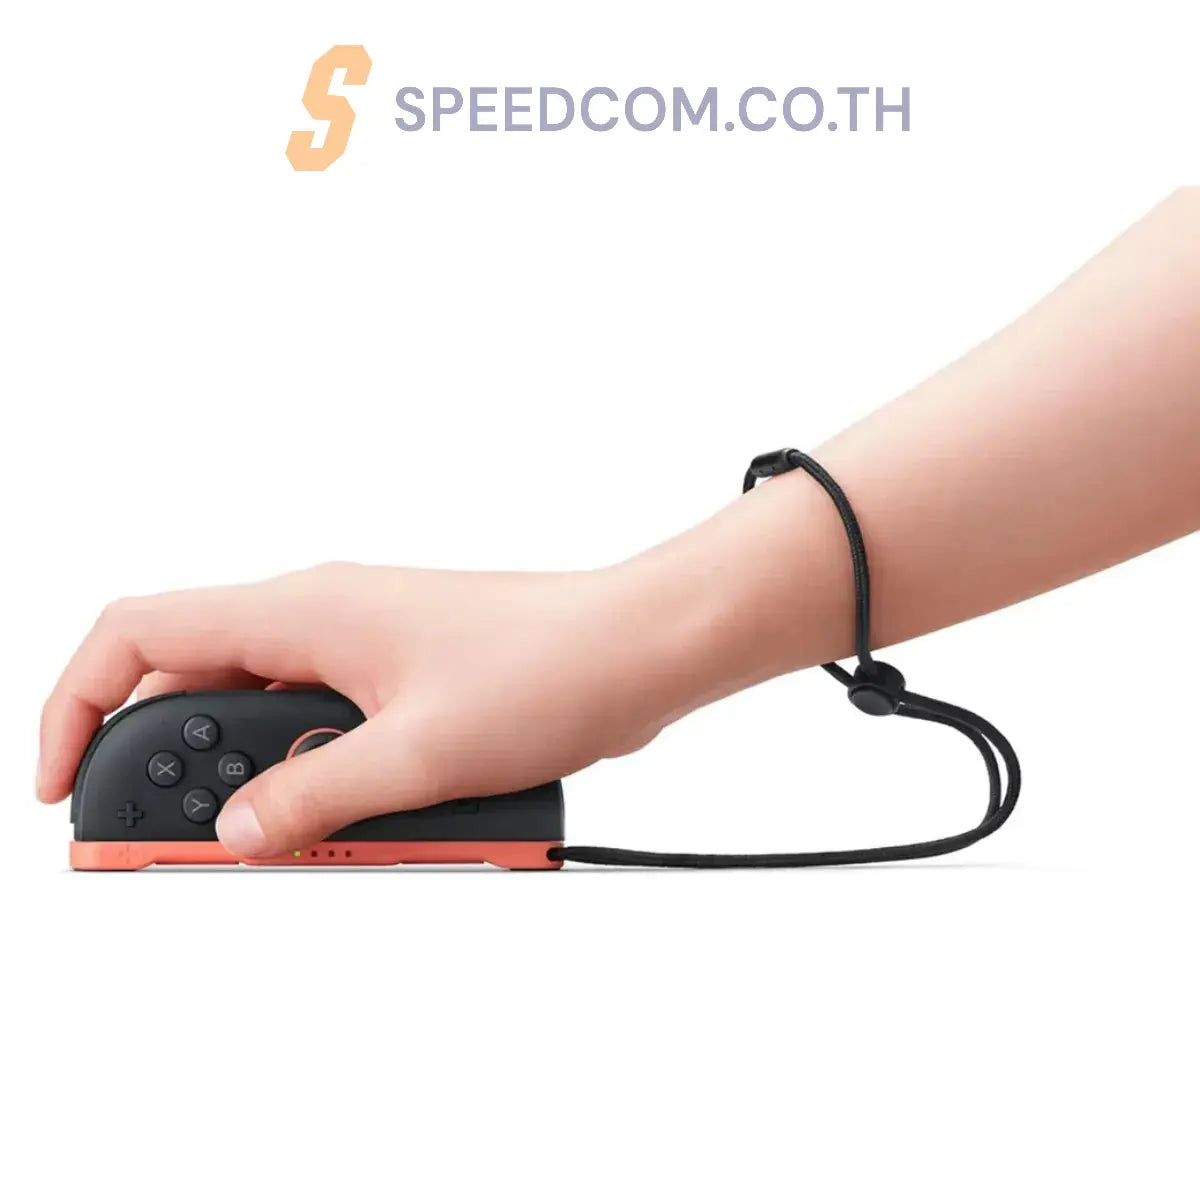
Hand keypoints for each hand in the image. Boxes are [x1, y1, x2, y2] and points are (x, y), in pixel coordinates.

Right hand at [38, 562, 684, 856]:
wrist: (638, 647)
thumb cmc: (549, 668)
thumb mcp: (416, 756)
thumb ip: (312, 799)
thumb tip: (234, 835)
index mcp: (304, 612)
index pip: (140, 635)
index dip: (80, 709)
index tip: (70, 793)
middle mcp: (322, 621)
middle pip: (200, 694)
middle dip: (183, 779)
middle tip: (189, 853)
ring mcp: (363, 653)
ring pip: (270, 727)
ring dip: (269, 794)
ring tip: (304, 847)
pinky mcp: (402, 684)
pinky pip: (332, 737)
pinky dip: (326, 786)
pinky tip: (362, 830)